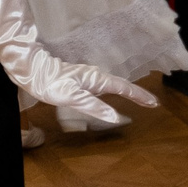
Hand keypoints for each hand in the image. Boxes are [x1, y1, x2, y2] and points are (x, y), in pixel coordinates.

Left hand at [4, 44, 157, 127]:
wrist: (33, 70)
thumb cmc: (51, 84)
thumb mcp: (72, 98)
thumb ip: (95, 107)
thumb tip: (116, 117)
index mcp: (97, 80)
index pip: (124, 88)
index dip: (139, 96)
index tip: (154, 103)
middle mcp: (96, 76)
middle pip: (123, 85)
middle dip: (138, 94)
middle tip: (152, 103)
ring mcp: (89, 77)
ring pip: (114, 85)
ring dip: (128, 92)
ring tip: (139, 99)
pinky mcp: (82, 80)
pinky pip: (105, 86)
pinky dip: (115, 91)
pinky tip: (112, 95)